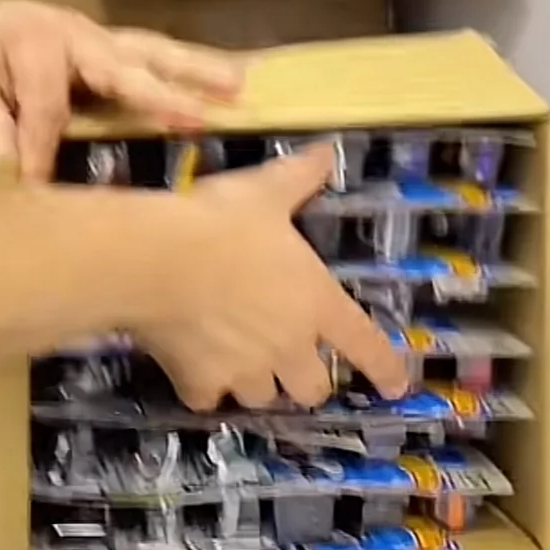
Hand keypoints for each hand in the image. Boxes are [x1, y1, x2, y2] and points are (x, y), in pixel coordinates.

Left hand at [0, 0, 243, 180]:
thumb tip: (13, 176)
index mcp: (34, 44)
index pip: (47, 110)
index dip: (44, 153)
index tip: (40, 192)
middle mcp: (76, 35)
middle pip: (124, 69)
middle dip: (162, 96)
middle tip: (202, 118)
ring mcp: (100, 39)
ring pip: (154, 54)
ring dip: (197, 72)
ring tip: (239, 88)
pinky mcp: (113, 48)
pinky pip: (156, 56)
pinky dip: (190, 68)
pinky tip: (227, 83)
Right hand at [135, 144, 408, 408]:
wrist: (155, 259)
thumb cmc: (220, 222)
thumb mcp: (265, 191)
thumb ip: (299, 177)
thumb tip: (328, 151)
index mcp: (316, 302)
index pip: (365, 345)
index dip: (385, 368)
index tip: (395, 387)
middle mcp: (289, 346)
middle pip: (313, 389)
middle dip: (305, 380)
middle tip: (289, 363)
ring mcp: (245, 371)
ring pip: (263, 399)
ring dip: (257, 384)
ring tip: (238, 363)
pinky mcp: (201, 384)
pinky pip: (209, 399)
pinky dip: (204, 387)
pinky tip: (192, 368)